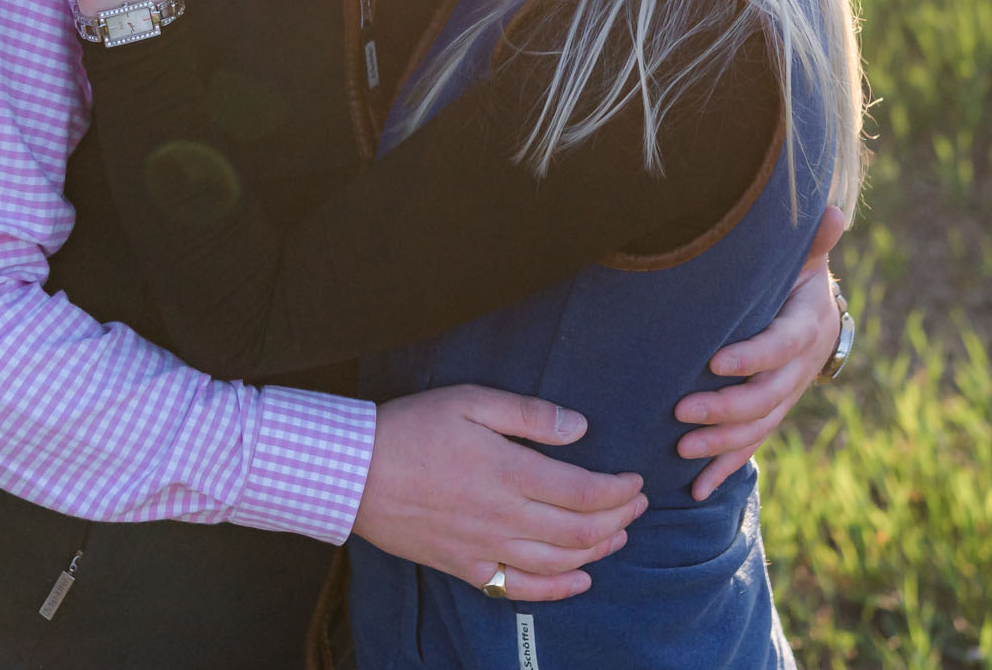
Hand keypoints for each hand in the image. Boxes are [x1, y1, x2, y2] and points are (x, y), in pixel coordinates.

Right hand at [353, 386, 647, 603]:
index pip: (586, 491)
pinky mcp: (467, 568)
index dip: (620, 489)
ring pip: (560, 561)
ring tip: (620, 533)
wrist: (353, 473)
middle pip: (581, 530)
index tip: (635, 479)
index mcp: (510, 472)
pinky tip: (581, 580)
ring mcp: (486, 548)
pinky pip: (522, 589)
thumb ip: (528, 415)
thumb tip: (580, 428)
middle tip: (638, 503)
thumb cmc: (411, 428)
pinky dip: (559, 589)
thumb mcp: (470, 401)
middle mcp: (504, 517)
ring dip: (600, 550)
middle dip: (620, 517)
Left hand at [673, 204, 849, 500]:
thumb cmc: (794, 272)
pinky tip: (696, 490)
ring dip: (722, 443)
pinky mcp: (772, 414)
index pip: (784, 345)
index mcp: (807, 323)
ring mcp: (787, 395)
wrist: (813, 310)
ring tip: (682, 449)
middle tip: (681, 412)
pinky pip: (752, 446)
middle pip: (768, 396)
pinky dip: (725, 468)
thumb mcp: (802, 254)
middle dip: (726, 408)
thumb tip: (833, 213)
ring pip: (759, 428)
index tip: (715, 361)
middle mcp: (802, 366)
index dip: (754, 356)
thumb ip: (811, 240)